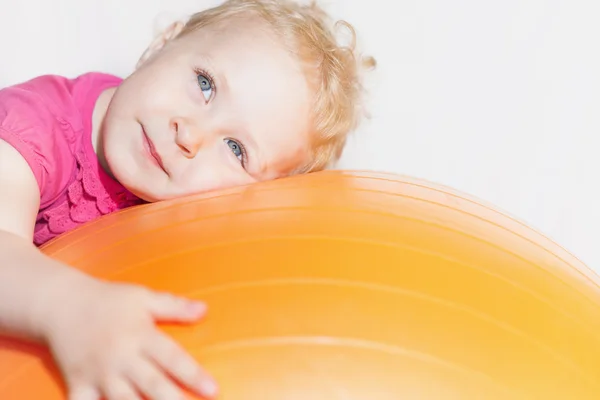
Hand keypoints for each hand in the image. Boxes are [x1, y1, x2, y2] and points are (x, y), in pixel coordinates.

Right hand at [40, 278, 216, 399]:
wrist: (61, 304)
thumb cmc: (109, 300)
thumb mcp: (143, 297)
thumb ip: (174, 306)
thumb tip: (205, 309)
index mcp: (141, 335)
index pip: (173, 358)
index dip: (193, 375)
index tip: (213, 390)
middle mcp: (121, 357)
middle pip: (152, 384)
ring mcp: (99, 373)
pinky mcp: (78, 384)